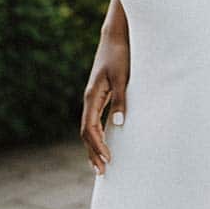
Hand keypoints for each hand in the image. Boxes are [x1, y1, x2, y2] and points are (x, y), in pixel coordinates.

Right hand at [80, 26, 129, 175]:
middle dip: (93, 152)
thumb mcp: (123, 77)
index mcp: (92, 96)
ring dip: (93, 146)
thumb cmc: (120, 55)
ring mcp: (93, 97)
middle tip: (102, 172)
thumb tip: (118, 125)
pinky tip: (104, 142)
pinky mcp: (100, 94)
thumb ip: (121, 100)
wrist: (115, 37)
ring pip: (89, 127)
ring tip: (101, 164)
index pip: (89, 128)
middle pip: (86, 132)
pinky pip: (95, 120)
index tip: (107, 160)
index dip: (97, 146)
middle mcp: (89, 99)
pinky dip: (97, 134)